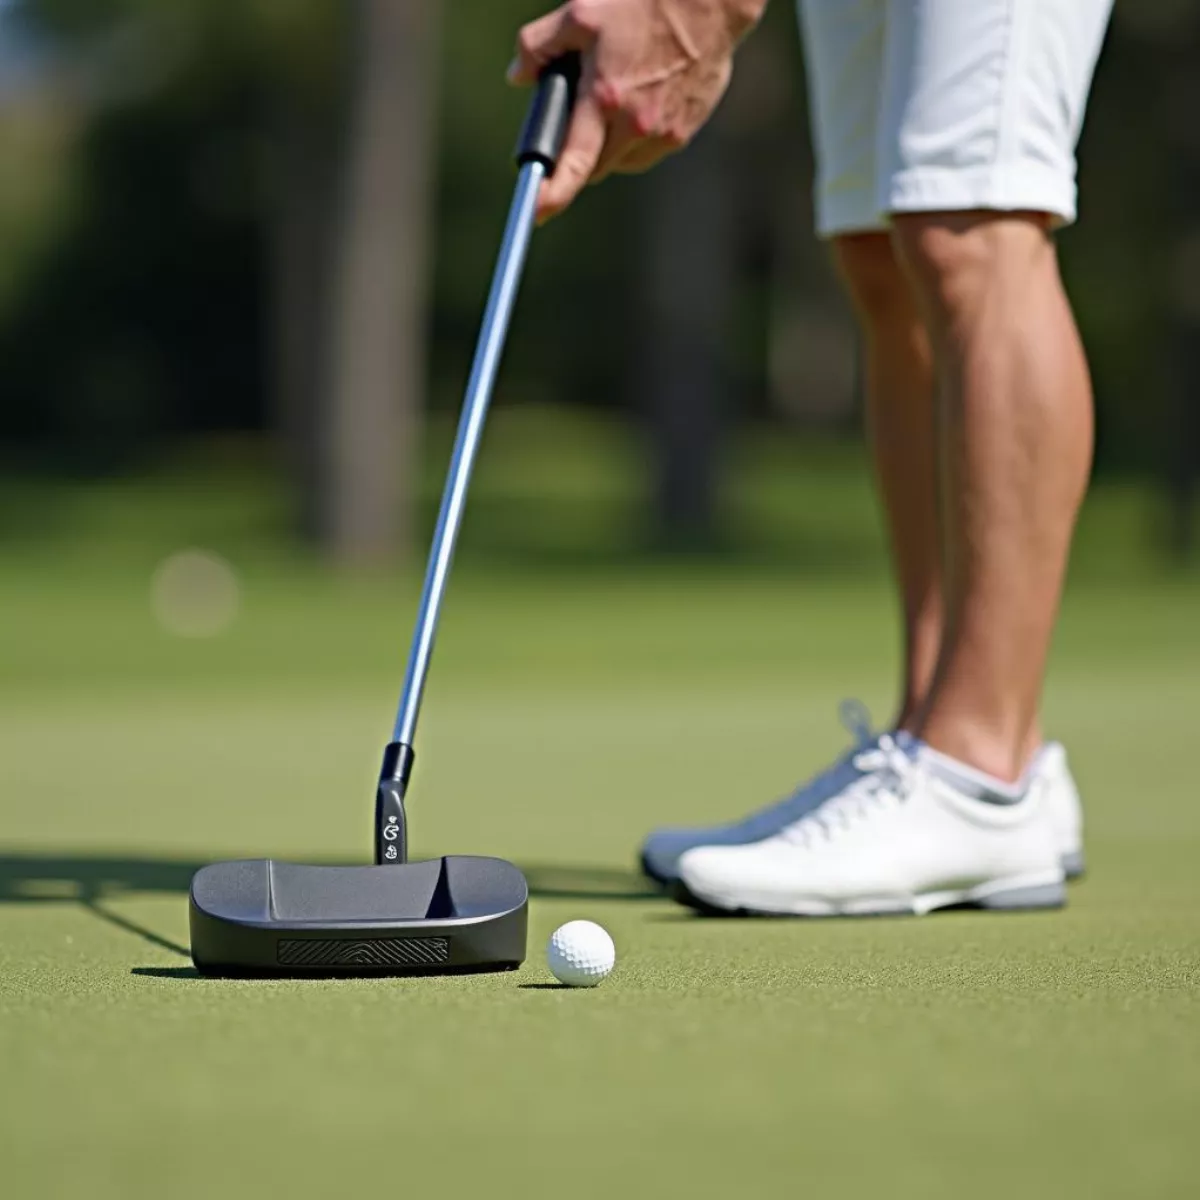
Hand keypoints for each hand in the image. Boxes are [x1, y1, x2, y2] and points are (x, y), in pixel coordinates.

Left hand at [508, 0, 767, 222]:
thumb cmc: (643, 1)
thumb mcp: (580, 12)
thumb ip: (540, 45)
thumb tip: (519, 74)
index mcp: (606, 99)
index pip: (574, 164)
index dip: (552, 194)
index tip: (534, 212)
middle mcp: (637, 125)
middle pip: (595, 167)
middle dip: (579, 154)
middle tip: (577, 119)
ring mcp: (664, 133)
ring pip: (621, 160)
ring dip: (609, 143)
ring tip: (617, 95)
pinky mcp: (684, 131)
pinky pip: (648, 149)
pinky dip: (635, 135)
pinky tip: (641, 97)